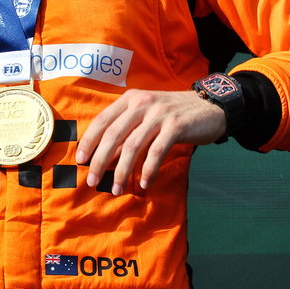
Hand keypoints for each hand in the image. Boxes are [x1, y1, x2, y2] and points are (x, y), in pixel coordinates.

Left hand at [75, 89, 226, 193]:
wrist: (209, 106)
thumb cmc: (172, 114)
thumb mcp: (146, 115)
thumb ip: (127, 131)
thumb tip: (105, 158)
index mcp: (130, 99)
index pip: (102, 120)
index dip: (89, 141)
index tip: (80, 160)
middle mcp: (141, 103)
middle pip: (113, 135)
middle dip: (100, 160)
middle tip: (93, 181)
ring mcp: (159, 114)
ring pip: (133, 146)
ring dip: (122, 171)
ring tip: (117, 189)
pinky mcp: (176, 126)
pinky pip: (156, 152)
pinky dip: (148, 170)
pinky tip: (144, 184)